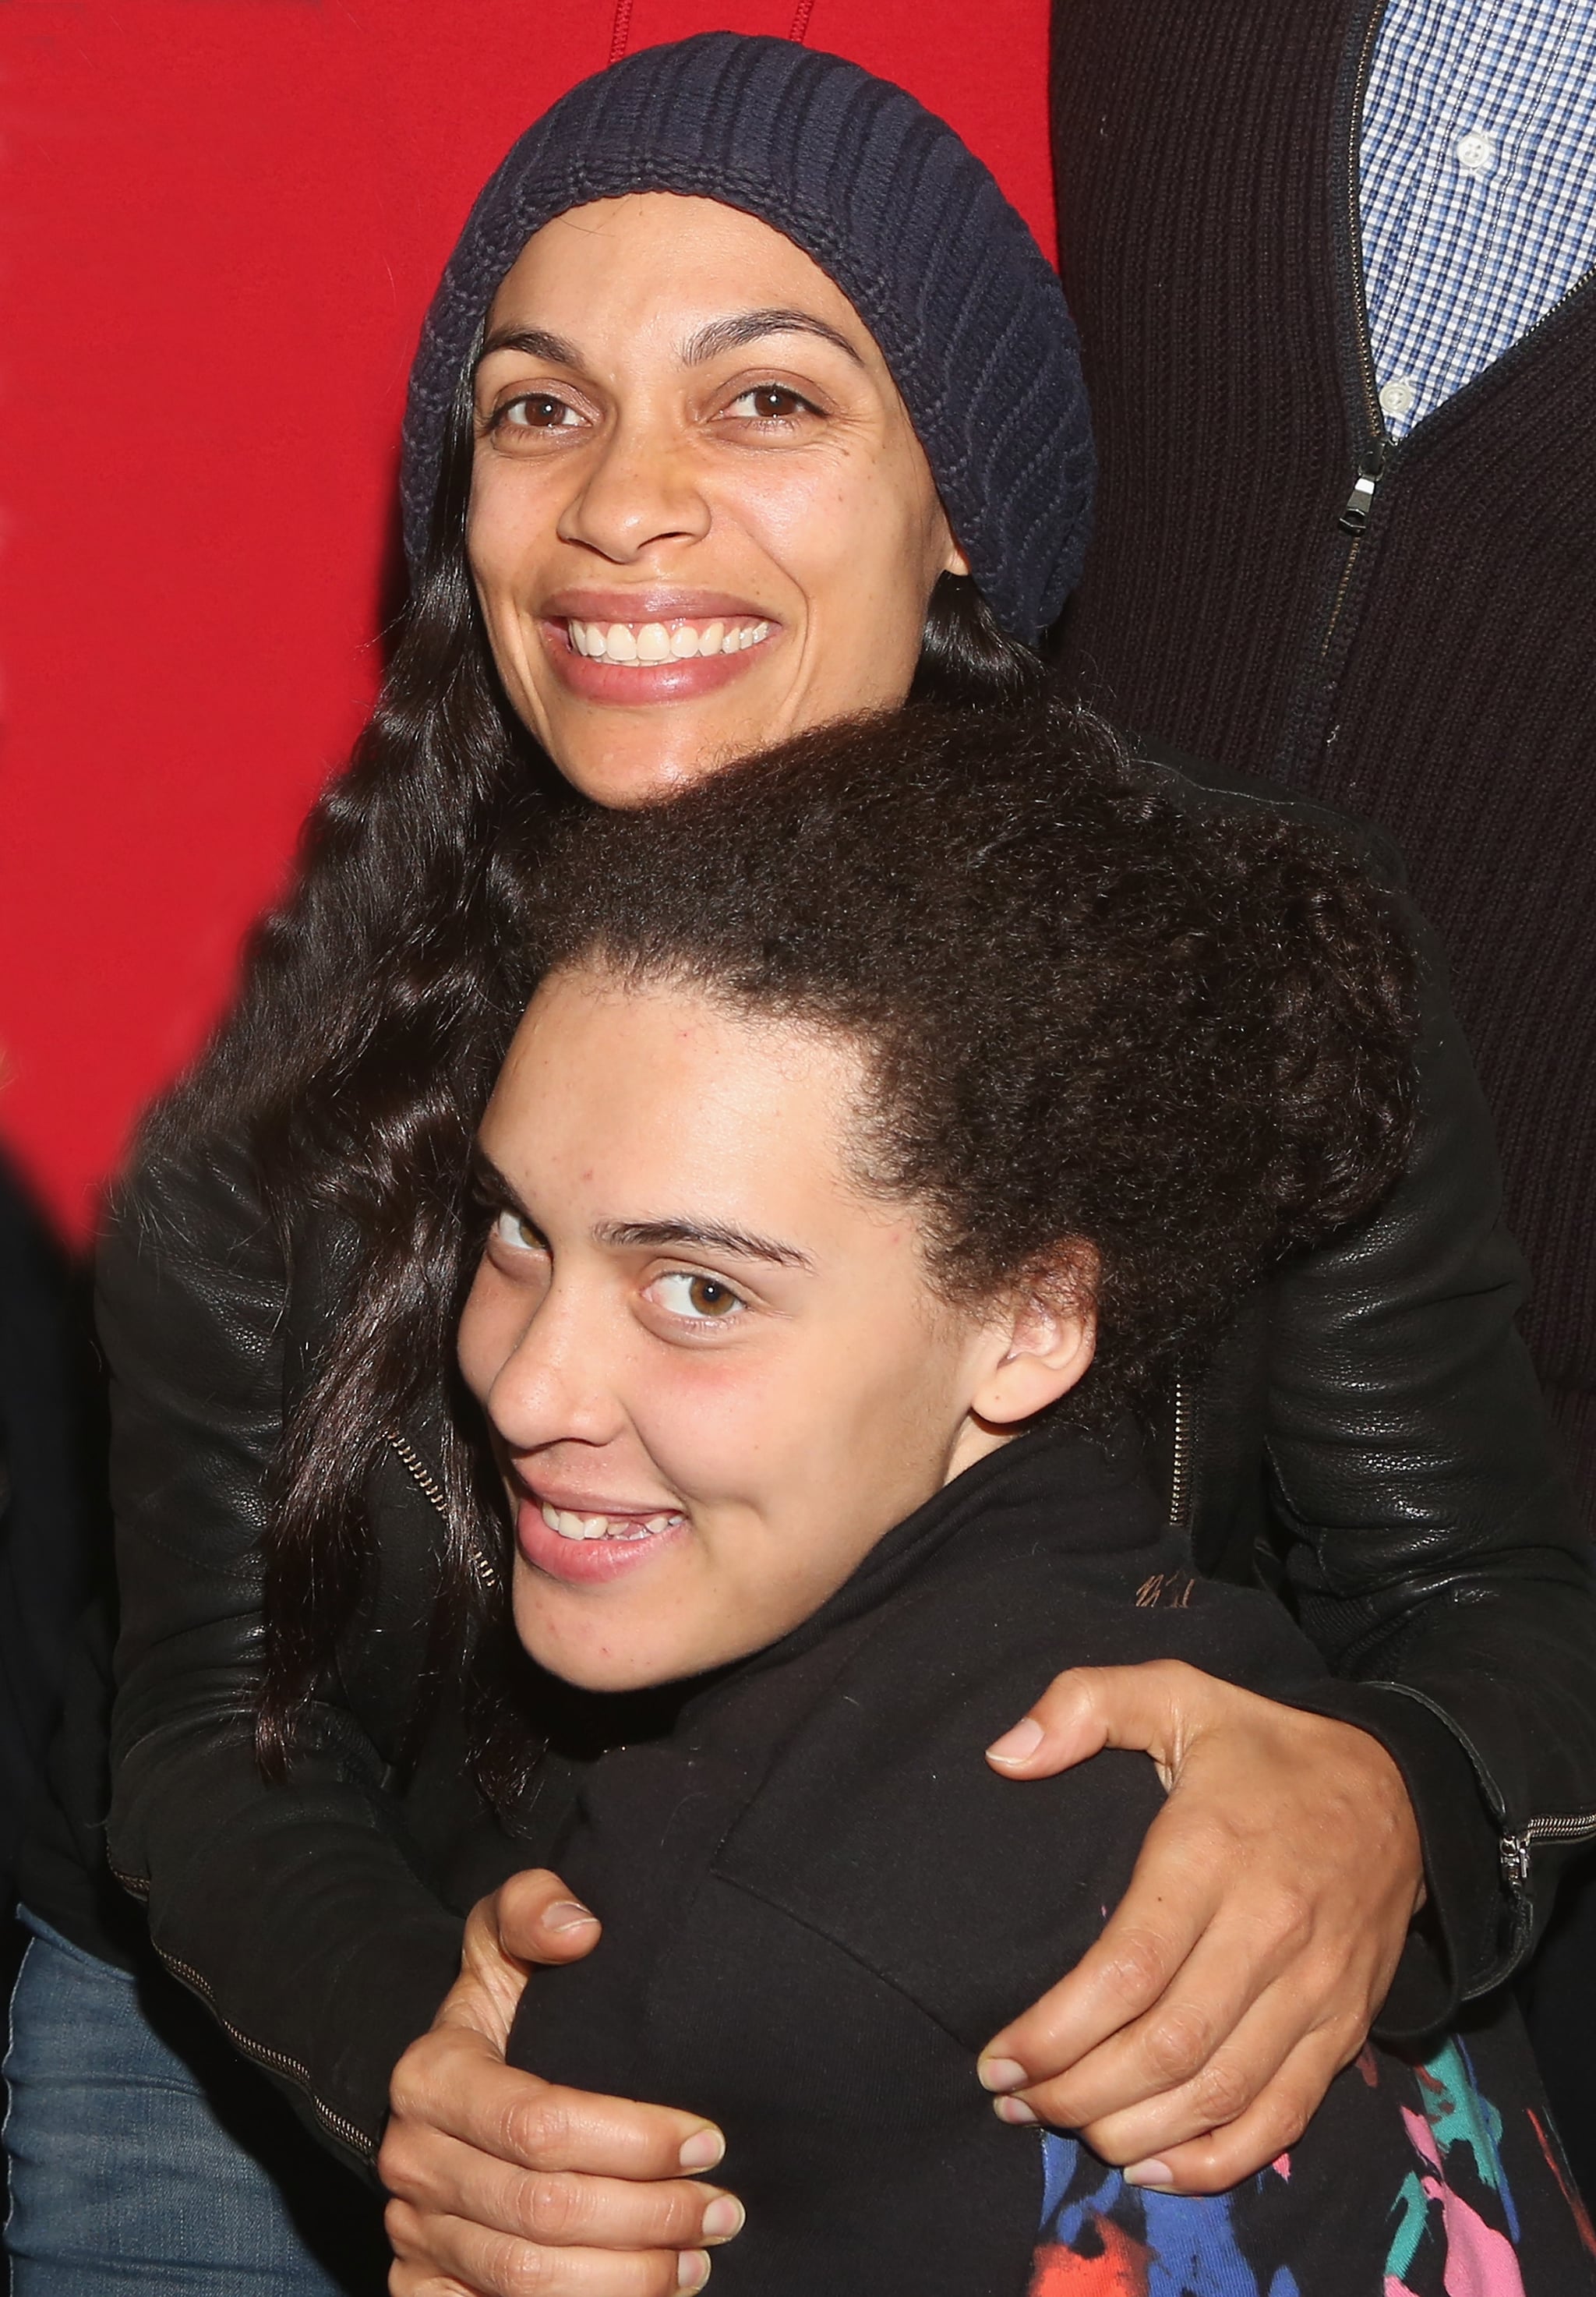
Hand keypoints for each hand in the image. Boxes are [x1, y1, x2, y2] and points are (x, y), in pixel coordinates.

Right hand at [381, 1868, 742, 2294]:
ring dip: (627, 2279)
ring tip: (699, 2258)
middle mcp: (412, 2160)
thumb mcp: (508, 1936)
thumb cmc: (500, 2006)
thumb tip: (581, 1927)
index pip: (540, 2123)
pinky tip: (644, 2296)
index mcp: (430, 2076)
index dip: (633, 2140)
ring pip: (526, 2280)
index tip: (708, 2139)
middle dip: (649, 2217)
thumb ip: (536, 1906)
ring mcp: (413, 2232)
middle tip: (723, 2209)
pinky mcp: (422, 2289)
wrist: (444, 2079)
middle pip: (543, 2211)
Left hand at [978, 1661, 1423, 2193]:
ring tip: (1066, 2128)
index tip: (998, 2060)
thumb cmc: (1266, 1750)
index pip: (1128, 1970)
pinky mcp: (1345, 2029)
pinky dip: (1216, 2159)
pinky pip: (1282, 2118)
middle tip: (1014, 2103)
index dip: (1055, 2031)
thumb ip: (1085, 1704)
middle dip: (1076, 2092)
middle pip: (1165, 2047)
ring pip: (1217, 2093)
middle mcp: (1269, 1930)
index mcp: (1214, 1852)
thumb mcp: (1178, 1694)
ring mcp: (1315, 1989)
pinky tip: (1152, 2165)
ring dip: (1131, 2130)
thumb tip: (1005, 1756)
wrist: (1405, 1790)